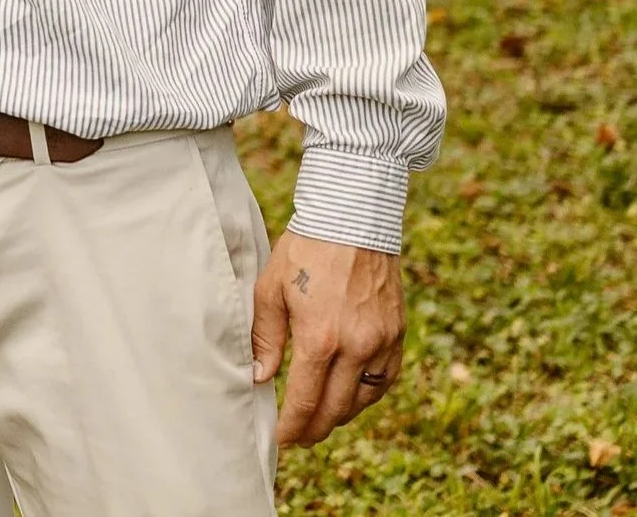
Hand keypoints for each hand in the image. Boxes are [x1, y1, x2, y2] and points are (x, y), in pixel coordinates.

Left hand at [252, 230, 404, 446]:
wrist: (353, 220)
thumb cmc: (303, 251)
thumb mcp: (270, 289)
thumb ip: (265, 337)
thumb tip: (261, 376)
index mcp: (320, 338)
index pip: (306, 400)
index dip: (292, 426)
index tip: (281, 439)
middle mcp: (357, 346)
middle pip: (337, 408)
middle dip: (315, 429)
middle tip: (298, 438)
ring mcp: (382, 341)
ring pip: (364, 399)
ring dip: (342, 415)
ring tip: (320, 420)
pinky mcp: (397, 333)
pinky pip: (386, 379)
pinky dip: (368, 395)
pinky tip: (351, 396)